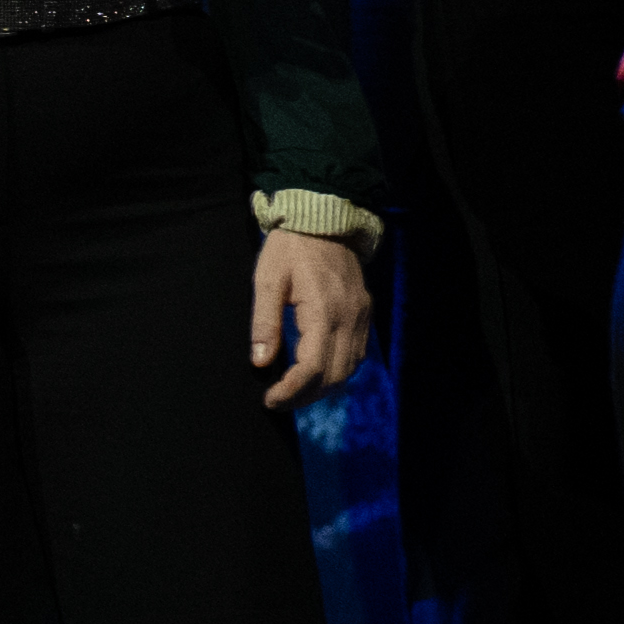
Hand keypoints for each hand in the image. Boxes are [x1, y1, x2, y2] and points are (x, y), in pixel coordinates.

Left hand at [248, 223, 374, 409]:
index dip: (292, 390)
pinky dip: (337, 371)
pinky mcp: (364, 314)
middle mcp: (349, 319)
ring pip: (350, 368)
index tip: (270, 399)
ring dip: (324, 387)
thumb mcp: (268, 279)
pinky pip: (357, 354)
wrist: (325, 222)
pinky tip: (316, 373)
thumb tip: (259, 362)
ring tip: (293, 392)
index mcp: (324, 310)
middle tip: (278, 401)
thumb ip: (264, 322)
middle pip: (335, 375)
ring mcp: (360, 317)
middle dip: (306, 395)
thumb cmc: (290, 248)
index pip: (313, 368)